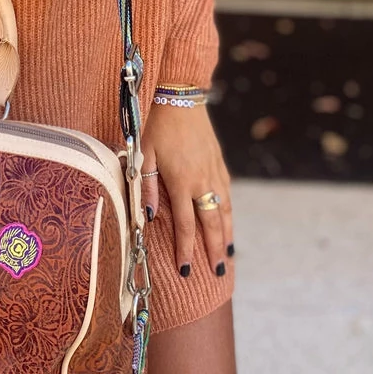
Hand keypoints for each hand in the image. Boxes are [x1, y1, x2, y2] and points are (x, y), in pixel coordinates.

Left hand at [142, 103, 233, 278]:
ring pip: (224, 212)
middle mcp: (202, 181)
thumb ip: (145, 187)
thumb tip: (146, 217)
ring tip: (227, 257)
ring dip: (226, 237)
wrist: (182, 99)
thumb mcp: (143, 155)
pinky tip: (228, 227)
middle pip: (210, 224)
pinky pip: (227, 197)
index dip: (186, 250)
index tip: (186, 270)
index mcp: (181, 182)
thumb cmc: (158, 127)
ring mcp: (215, 174)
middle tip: (218, 274)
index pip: (185, 225)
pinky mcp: (221, 166)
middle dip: (213, 251)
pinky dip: (229, 216)